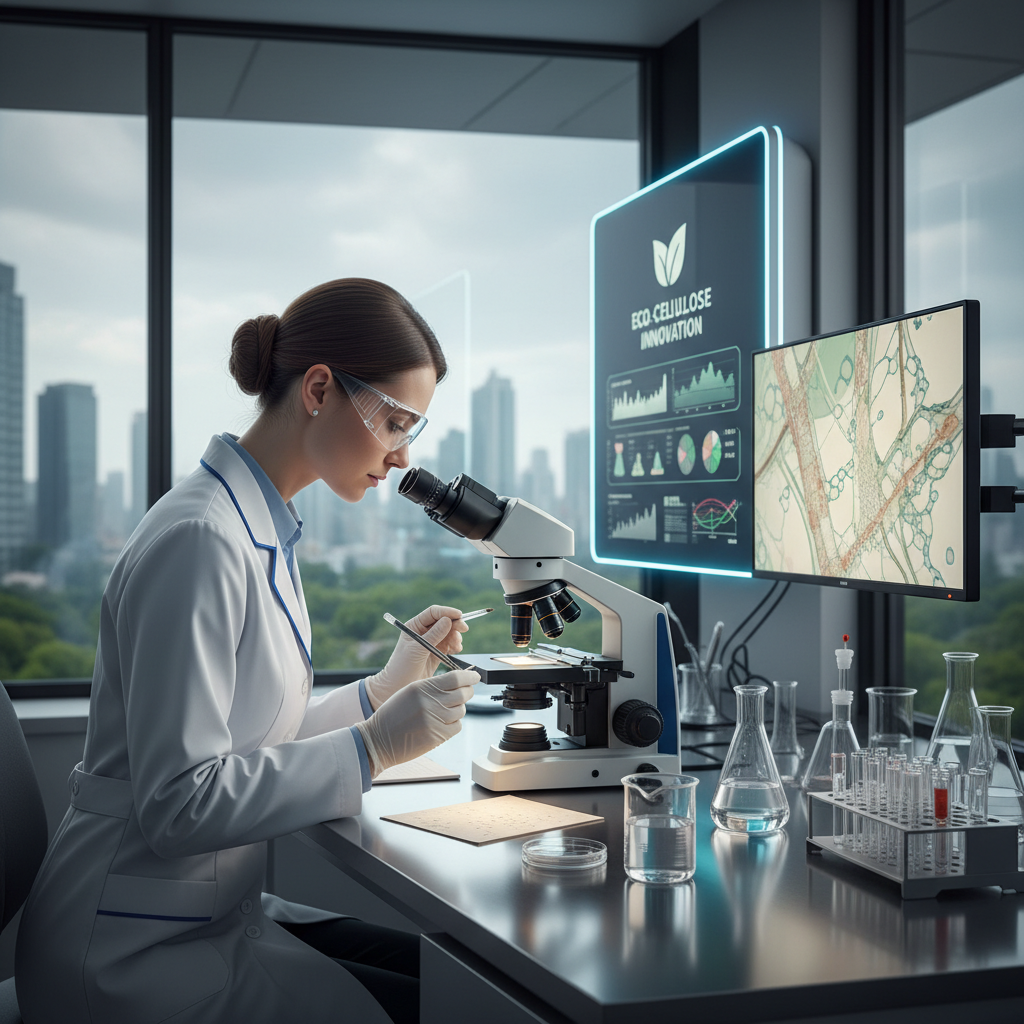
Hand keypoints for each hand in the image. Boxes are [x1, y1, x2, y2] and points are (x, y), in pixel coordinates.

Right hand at [354, 669, 478, 775]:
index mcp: (422, 687)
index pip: (456, 677)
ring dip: (458, 710)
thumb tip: (457, 682)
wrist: (377, 740)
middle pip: (463, 693)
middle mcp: (430, 702)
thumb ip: (432, 687)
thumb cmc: (393, 715)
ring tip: (444, 712)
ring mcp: (435, 719)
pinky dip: (453, 724)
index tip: (474, 676)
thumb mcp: (409, 692)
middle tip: (466, 692)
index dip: (469, 676)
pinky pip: (457, 726)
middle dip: (468, 692)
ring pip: (461, 710)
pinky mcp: (437, 736)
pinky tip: (441, 724)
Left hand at [364, 605, 468, 709]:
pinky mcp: (436, 653)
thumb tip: (448, 620)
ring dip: (455, 636)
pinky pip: (449, 645)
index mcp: (414, 626)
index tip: (459, 615)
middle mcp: (423, 632)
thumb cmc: (402, 666)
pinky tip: (456, 650)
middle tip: (464, 629)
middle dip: (454, 624)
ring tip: (457, 645)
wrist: (398, 687)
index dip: (446, 612)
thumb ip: (434, 635)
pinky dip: (455, 645)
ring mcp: (431, 642)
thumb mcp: (418, 649)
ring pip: (448, 633)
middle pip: (443, 621)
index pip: (433, 612)